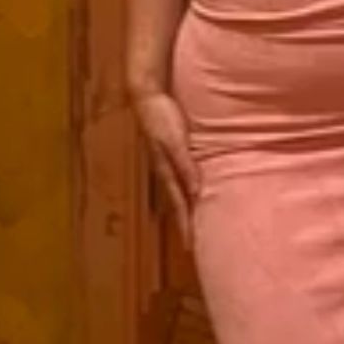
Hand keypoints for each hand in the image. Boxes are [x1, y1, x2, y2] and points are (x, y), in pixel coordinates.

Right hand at [134, 92, 197, 246]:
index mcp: (166, 170)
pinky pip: (177, 177)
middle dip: (183, 222)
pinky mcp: (167, 151)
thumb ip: (185, 165)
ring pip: (176, 191)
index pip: (179, 204)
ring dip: (184, 208)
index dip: (185, 224)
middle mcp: (164, 169)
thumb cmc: (161, 116)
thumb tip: (196, 192)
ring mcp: (165, 161)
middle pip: (177, 202)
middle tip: (192, 243)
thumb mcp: (175, 142)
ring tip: (191, 223)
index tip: (190, 247)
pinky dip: (184, 189)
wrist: (147, 96)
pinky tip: (190, 190)